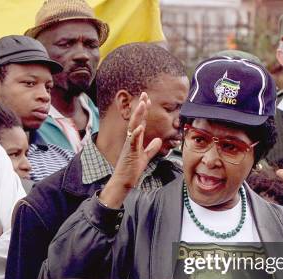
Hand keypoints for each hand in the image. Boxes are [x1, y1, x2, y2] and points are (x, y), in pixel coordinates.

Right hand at [99, 93, 161, 208]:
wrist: (124, 181)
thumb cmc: (132, 169)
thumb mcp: (145, 157)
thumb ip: (152, 148)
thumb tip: (158, 140)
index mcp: (135, 139)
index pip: (140, 121)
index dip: (144, 111)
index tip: (147, 99)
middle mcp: (131, 139)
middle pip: (136, 120)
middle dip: (140, 107)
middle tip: (144, 95)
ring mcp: (130, 145)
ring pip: (133, 127)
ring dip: (138, 116)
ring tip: (142, 105)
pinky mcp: (130, 153)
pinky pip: (133, 142)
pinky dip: (136, 134)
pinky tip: (140, 127)